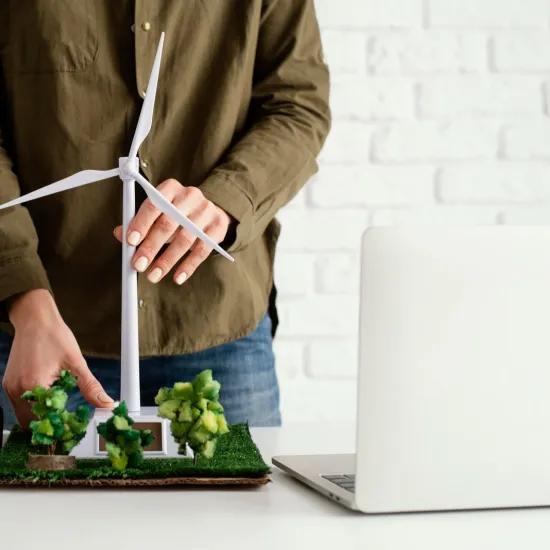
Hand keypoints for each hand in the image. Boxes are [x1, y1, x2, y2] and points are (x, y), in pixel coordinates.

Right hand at [2, 289, 113, 427]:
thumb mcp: (77, 362)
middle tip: (69, 425)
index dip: (61, 428)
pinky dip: (35, 407)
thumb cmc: (55, 336)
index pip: (46, 420)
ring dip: (42, 417)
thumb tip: (107, 404)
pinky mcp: (9, 384)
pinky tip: (50, 398)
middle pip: (33, 423)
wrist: (35, 319)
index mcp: (34, 385)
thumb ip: (91, 387)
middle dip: (51, 426)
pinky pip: (21, 405)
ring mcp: (10, 387)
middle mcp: (17, 389)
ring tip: (61, 410)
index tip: (75, 429)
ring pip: (25, 416)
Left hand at [113, 179, 231, 284]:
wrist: (211, 211)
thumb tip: (120, 234)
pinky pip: (202, 250)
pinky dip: (188, 266)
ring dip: (167, 260)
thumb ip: (140, 222)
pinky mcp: (218, 228)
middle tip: (139, 265)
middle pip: (168, 223)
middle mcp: (190, 196)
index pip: (154, 204)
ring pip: (185, 239)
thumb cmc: (178, 212)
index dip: (141, 224)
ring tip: (154, 275)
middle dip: (151, 247)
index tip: (130, 242)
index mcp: (171, 188)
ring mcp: (206, 212)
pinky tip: (177, 277)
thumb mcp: (158, 212)